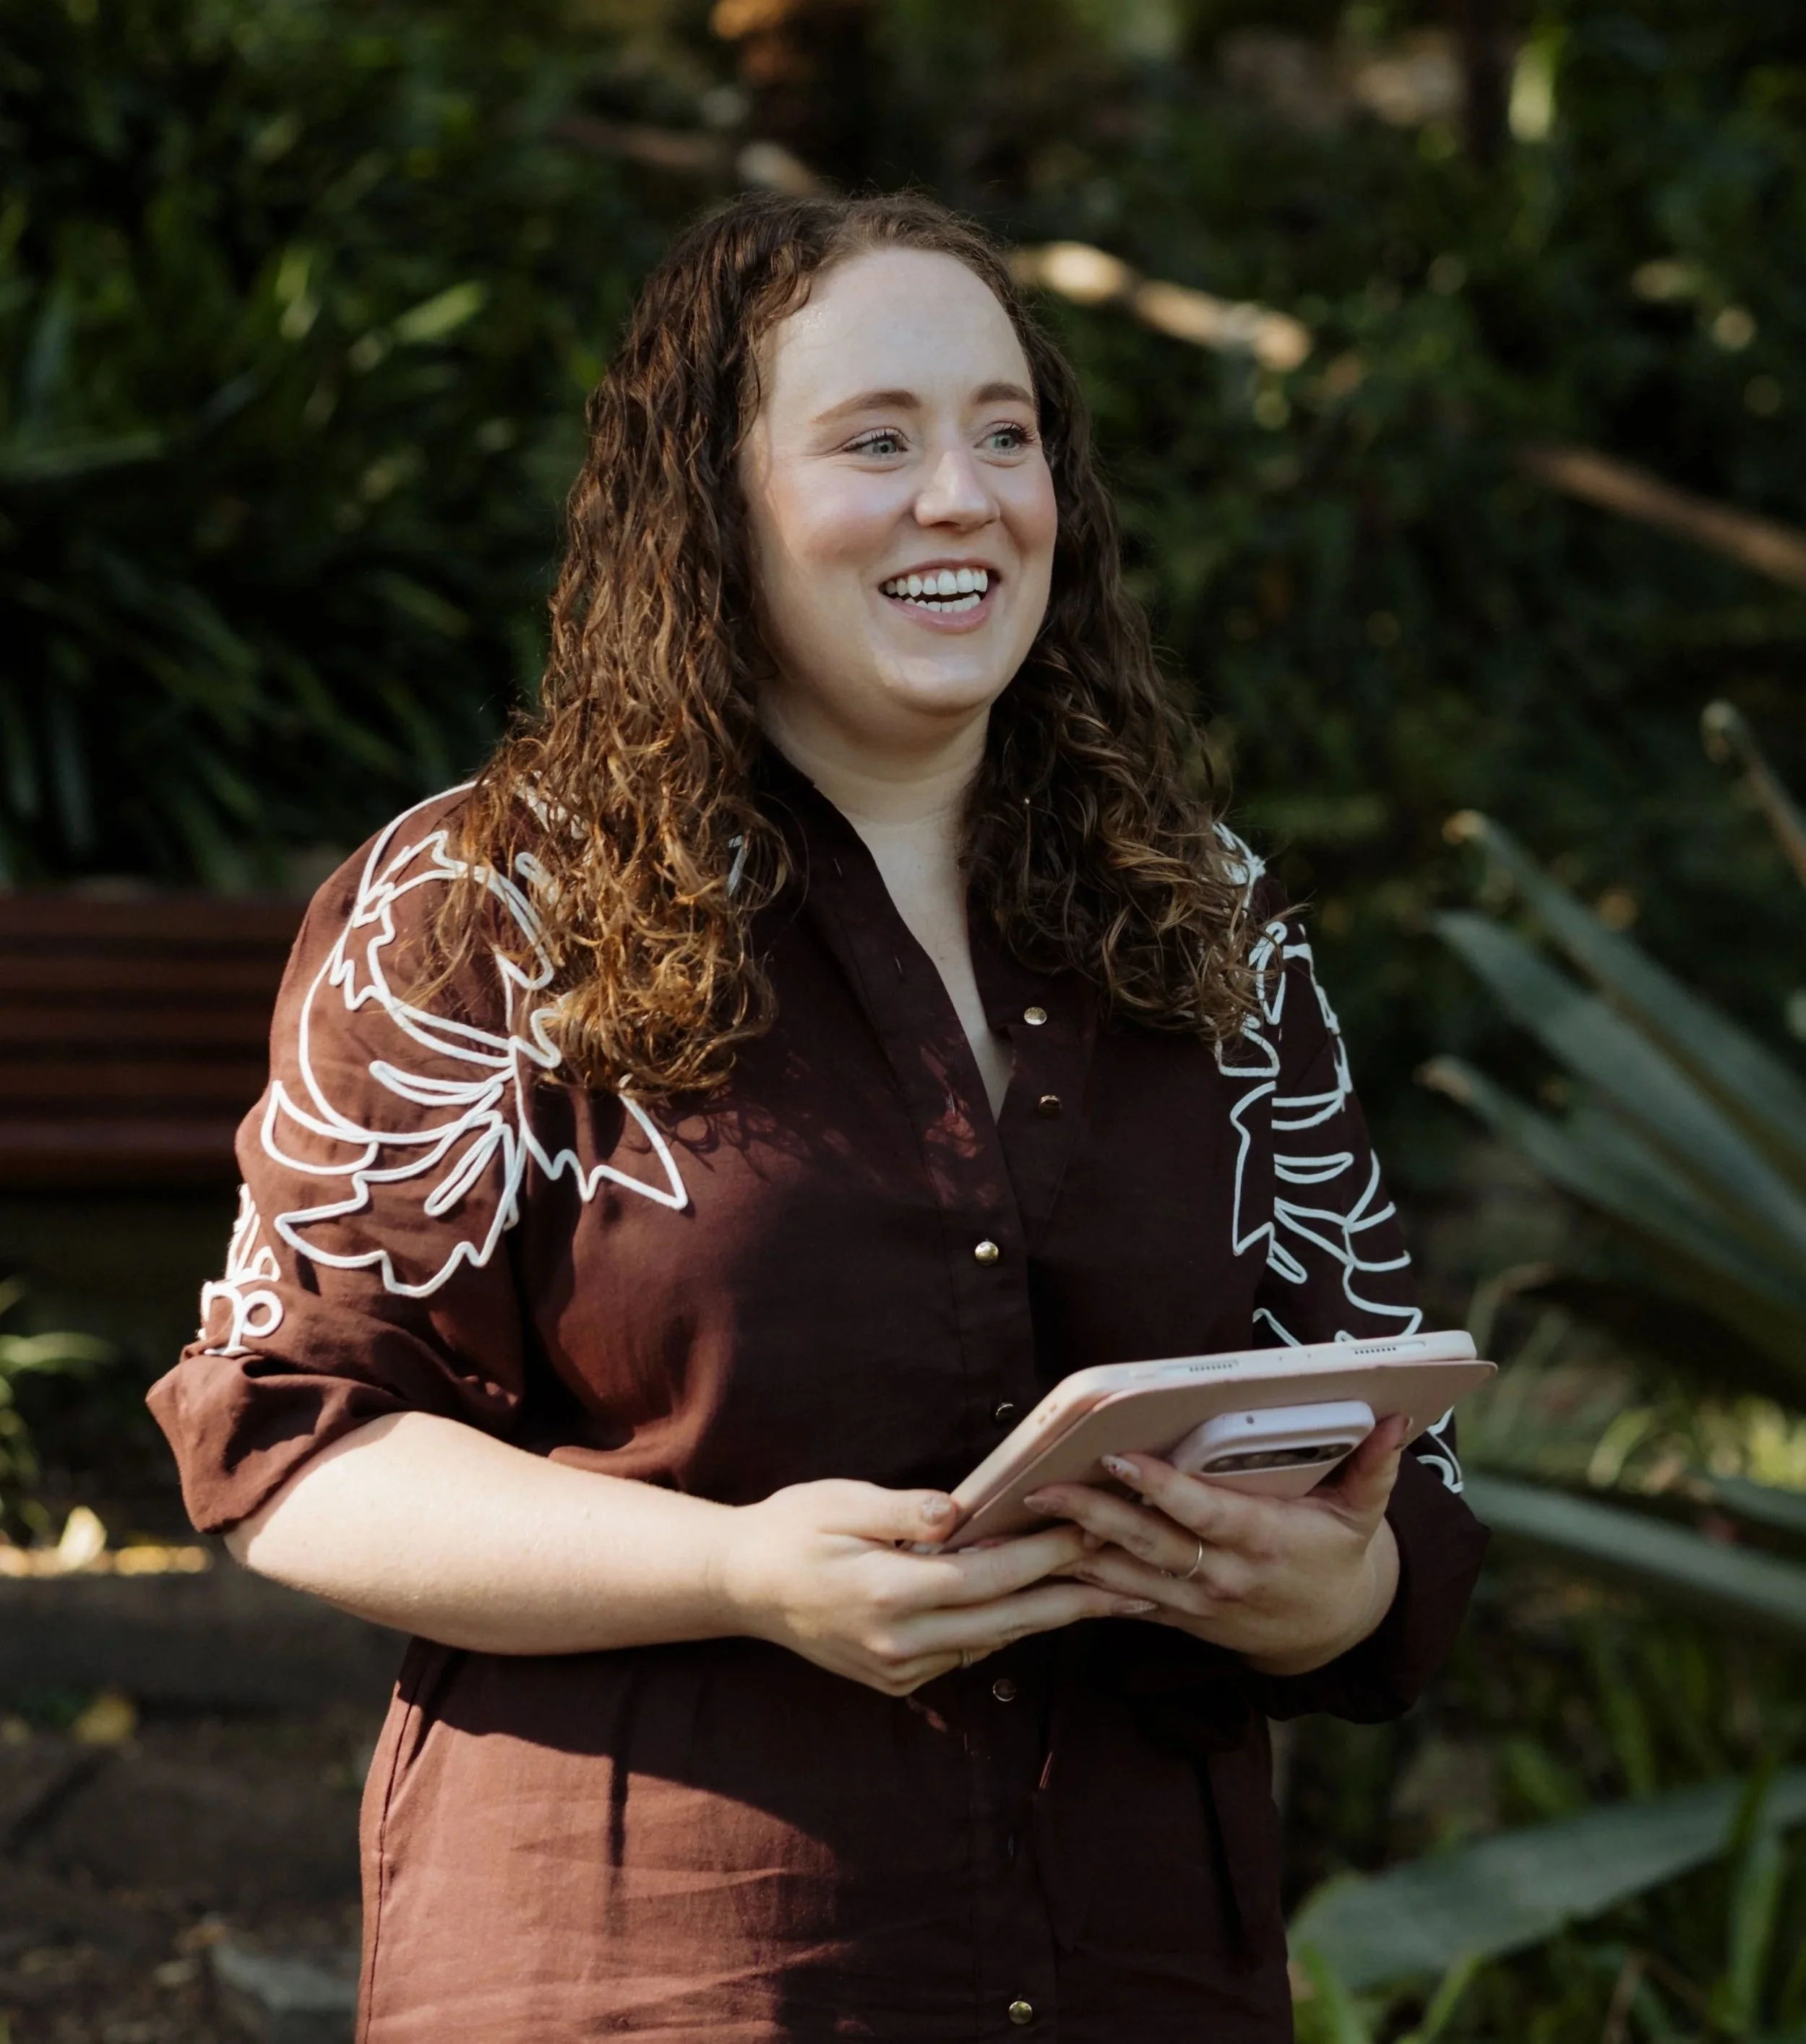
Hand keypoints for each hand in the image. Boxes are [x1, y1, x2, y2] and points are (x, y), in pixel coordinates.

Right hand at [718, 1479, 1158, 1696]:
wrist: (738, 1587)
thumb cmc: (789, 1529)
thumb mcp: (839, 1502)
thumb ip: (902, 1509)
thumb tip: (959, 1511)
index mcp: (888, 1594)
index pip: (989, 1577)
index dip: (1044, 1554)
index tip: (1091, 1531)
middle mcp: (899, 1643)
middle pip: (1008, 1621)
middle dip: (1075, 1601)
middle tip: (1137, 1585)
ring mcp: (898, 1669)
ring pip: (992, 1641)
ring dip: (1048, 1617)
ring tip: (1105, 1595)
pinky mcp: (895, 1679)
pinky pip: (967, 1653)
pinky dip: (1005, 1628)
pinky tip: (1038, 1607)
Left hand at [1023, 1415, 1409, 1674]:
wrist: (1332, 1634)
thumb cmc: (1339, 1556)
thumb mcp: (1363, 1515)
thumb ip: (1374, 1466)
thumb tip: (1396, 1418)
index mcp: (1261, 1541)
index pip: (1202, 1512)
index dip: (1160, 1487)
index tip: (1120, 1457)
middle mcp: (1220, 1576)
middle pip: (1147, 1542)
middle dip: (1091, 1512)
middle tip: (1043, 1483)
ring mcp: (1193, 1602)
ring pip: (1121, 1575)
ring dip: (1069, 1549)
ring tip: (1021, 1520)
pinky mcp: (1174, 1615)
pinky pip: (1119, 1599)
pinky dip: (1078, 1579)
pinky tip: (1036, 1558)